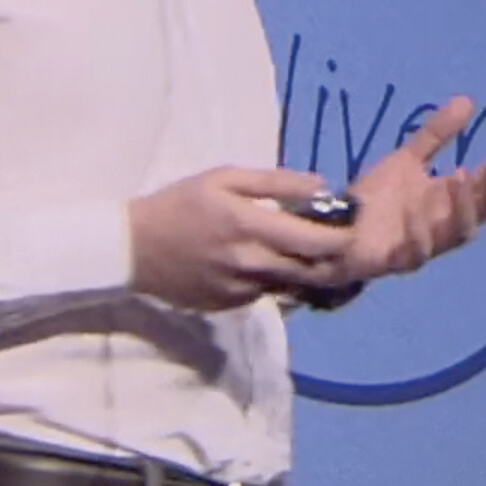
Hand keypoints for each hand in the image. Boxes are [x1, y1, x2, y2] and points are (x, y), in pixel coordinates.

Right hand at [127, 166, 356, 311]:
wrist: (131, 247)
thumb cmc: (181, 203)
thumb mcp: (225, 178)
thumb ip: (276, 183)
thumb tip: (322, 186)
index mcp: (251, 227)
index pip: (315, 241)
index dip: (343, 238)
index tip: (355, 228)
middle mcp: (251, 264)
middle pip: (311, 271)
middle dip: (333, 260)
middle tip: (343, 246)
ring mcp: (240, 291)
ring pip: (291, 286)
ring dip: (307, 274)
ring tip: (313, 256)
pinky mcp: (229, 306)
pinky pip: (266, 294)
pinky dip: (276, 282)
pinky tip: (273, 266)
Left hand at [343, 96, 485, 281]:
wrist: (338, 227)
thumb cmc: (379, 197)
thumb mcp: (408, 159)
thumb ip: (436, 135)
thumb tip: (468, 100)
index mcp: (452, 201)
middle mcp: (446, 223)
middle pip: (484, 211)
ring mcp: (426, 244)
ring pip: (459, 233)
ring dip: (464, 206)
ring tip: (459, 173)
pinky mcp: (398, 260)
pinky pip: (417, 253)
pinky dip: (419, 232)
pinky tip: (414, 207)